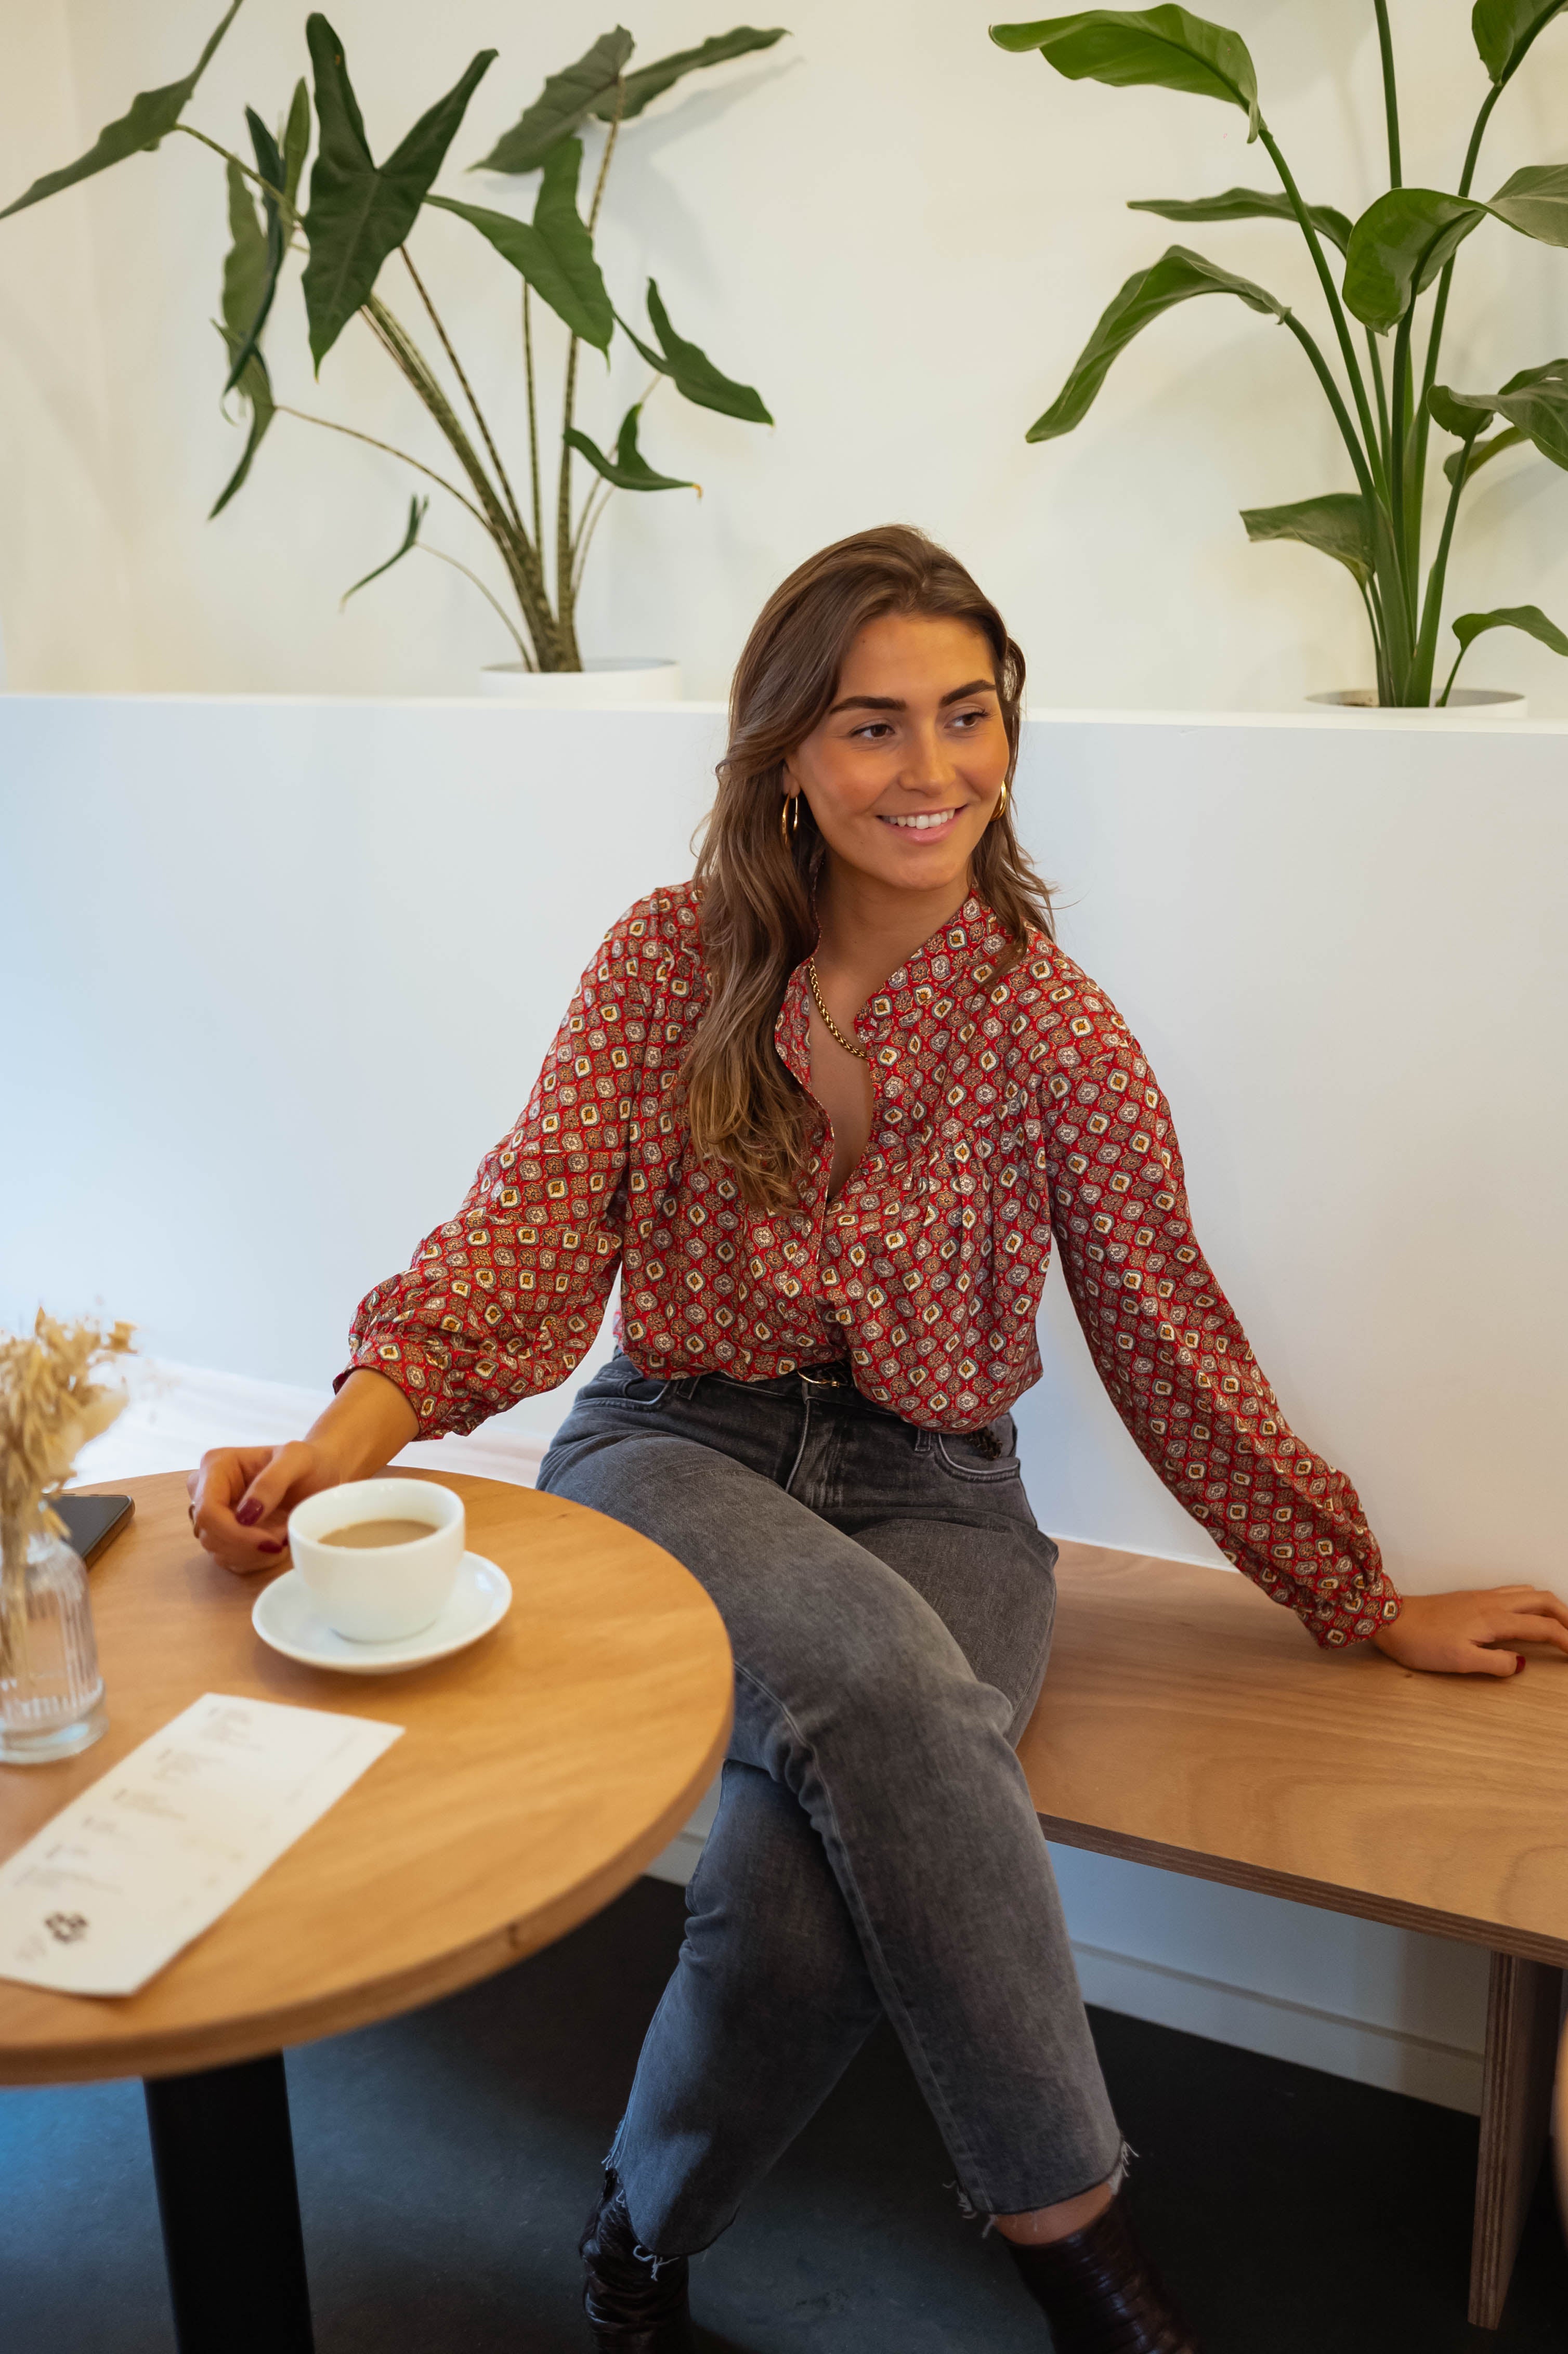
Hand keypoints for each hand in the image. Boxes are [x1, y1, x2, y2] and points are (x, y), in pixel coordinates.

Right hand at [187, 1441, 343, 1575]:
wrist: (320, 1474)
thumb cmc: (308, 1462)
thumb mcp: (297, 1459)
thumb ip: (272, 1481)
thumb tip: (245, 1515)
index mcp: (216, 1465)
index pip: (208, 1511)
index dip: (236, 1533)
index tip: (273, 1541)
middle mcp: (205, 1490)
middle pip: (210, 1535)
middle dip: (250, 1544)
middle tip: (285, 1536)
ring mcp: (213, 1514)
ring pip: (219, 1551)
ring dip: (255, 1553)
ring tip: (284, 1534)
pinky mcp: (223, 1533)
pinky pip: (229, 1559)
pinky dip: (255, 1559)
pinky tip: (276, 1544)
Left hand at [1371, 1586, 1567, 1676]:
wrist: (1390, 1619)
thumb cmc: (1422, 1642)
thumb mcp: (1459, 1661)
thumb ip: (1494, 1663)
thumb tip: (1521, 1664)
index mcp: (1495, 1619)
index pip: (1542, 1626)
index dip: (1565, 1639)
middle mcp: (1493, 1602)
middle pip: (1542, 1600)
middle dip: (1565, 1615)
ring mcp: (1482, 1596)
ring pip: (1528, 1592)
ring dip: (1549, 1605)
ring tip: (1560, 1622)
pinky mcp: (1471, 1597)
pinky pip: (1512, 1591)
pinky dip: (1531, 1599)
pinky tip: (1528, 1611)